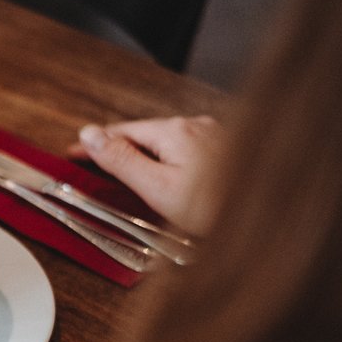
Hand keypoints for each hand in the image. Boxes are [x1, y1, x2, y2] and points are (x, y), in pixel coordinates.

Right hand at [68, 116, 222, 234]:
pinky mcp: (225, 150)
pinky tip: (163, 172)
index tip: (72, 153)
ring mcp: (213, 136)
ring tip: (122, 169)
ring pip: (165, 141)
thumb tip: (89, 134)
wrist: (269, 216)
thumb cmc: (217, 208)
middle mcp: (195, 126)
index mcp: (174, 131)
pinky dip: (164, 159)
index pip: (121, 132)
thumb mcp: (158, 187)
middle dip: (117, 147)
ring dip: (141, 153)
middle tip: (91, 163)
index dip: (93, 144)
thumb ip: (121, 160)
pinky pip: (183, 149)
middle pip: (143, 134)